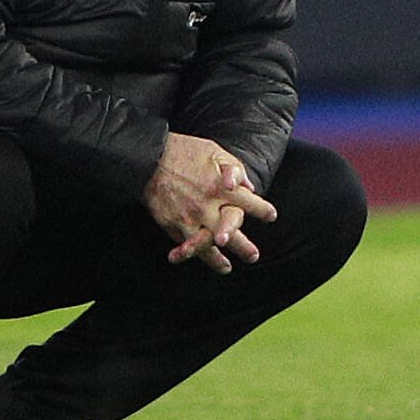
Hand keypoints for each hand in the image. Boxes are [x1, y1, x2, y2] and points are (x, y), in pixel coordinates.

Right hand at [143, 132, 277, 273]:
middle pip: (232, 231)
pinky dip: (194, 255)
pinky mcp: (173, 225)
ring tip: (227, 268)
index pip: (249, 203)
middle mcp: (208, 206)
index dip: (262, 210)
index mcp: (221, 187)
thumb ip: (233, 168)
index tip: (270, 216)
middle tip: (253, 256)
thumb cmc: (183, 151)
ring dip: (219, 260)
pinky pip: (187, 245)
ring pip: (209, 246)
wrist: (149, 158)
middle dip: (244, 246)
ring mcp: (191, 218)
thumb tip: (248, 185)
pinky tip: (200, 259)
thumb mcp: (213, 151)